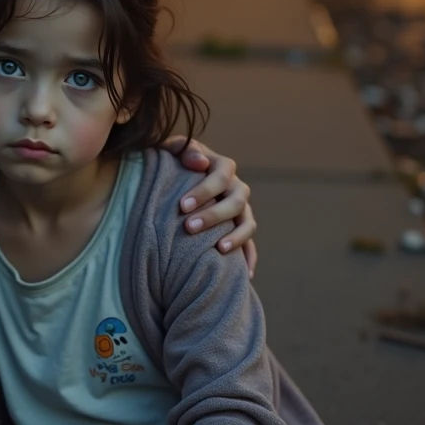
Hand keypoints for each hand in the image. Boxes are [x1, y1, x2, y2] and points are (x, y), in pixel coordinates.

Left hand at [162, 135, 258, 275]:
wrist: (178, 179)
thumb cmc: (173, 163)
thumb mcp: (173, 150)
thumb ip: (183, 149)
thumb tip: (200, 162)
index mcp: (222, 167)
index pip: (220, 176)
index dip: (204, 190)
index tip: (182, 206)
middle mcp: (237, 188)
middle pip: (236, 201)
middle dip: (214, 215)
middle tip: (189, 227)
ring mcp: (242, 210)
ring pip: (248, 223)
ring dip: (236, 236)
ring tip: (220, 249)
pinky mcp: (240, 229)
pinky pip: (251, 245)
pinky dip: (249, 259)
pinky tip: (245, 275)